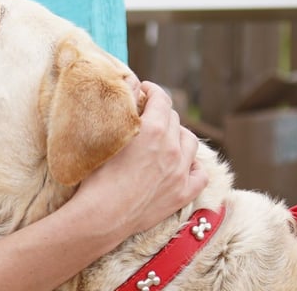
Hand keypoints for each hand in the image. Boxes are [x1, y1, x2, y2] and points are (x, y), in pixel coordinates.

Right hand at [75, 81, 207, 236]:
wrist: (102, 215)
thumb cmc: (96, 173)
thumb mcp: (105, 132)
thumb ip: (122, 104)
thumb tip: (131, 81)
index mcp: (153, 130)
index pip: (161, 99)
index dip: (153, 90)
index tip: (145, 89)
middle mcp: (172, 148)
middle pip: (174, 119)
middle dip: (162, 112)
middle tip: (147, 114)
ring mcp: (181, 172)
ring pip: (190, 142)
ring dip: (178, 134)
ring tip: (165, 137)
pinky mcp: (183, 193)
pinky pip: (200, 174)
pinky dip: (193, 165)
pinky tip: (183, 164)